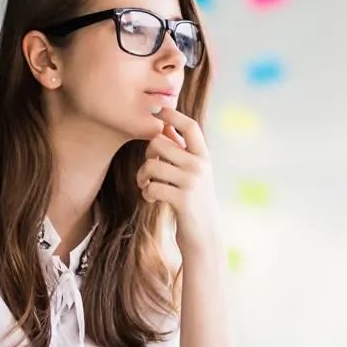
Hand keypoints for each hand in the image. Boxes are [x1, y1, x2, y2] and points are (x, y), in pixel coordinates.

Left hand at [138, 107, 222, 258]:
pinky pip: (151, 186)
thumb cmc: (194, 201)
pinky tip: (151, 199)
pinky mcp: (182, 200)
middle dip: (147, 154)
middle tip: (149, 170)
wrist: (204, 236)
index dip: (172, 114)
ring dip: (142, 177)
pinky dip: (146, 193)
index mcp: (203, 155)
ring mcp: (192, 182)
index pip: (189, 125)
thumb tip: (164, 125)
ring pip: (151, 164)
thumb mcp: (193, 173)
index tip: (157, 110)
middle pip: (159, 141)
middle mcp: (200, 165)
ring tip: (146, 185)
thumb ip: (181, 151)